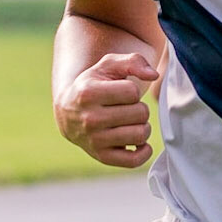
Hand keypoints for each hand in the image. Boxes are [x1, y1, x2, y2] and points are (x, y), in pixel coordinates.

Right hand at [55, 51, 158, 167]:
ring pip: (140, 135)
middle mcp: (90, 119)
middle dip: (140, 109)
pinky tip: (138, 142)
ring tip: (131, 123)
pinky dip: (144, 151)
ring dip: (142, 127)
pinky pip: (134, 160)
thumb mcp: (107, 66)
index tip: (121, 92)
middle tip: (128, 109)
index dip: (132, 91)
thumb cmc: (94, 85)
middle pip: (140, 113)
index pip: (132, 92)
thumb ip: (133, 61)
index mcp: (89, 93)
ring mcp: (95, 141)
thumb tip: (153, 76)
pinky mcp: (102, 157)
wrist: (68, 114)